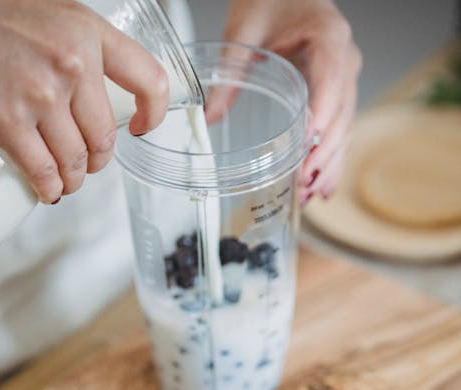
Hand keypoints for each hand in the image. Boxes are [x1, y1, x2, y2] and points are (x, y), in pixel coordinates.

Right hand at [0, 0, 168, 202]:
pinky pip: (43, 172)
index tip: (142, 127)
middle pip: (104, 138)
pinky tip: (48, 189)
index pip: (148, 79)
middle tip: (85, 163)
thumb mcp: (53, 17)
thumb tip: (102, 96)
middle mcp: (71, 63)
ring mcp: (41, 94)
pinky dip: (49, 189)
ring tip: (65, 178)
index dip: (154, 112)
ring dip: (72, 179)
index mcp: (88, 33)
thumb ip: (82, 50)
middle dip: (96, 160)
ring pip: (75, 162)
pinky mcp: (10, 121)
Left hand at [207, 0, 361, 201]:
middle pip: (340, 115)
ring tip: (310, 196)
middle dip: (323, 154)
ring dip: (329, 165)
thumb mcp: (243, 29)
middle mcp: (344, 61)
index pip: (330, 82)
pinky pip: (339, 131)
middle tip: (303, 184)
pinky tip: (322, 187)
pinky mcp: (336, 95)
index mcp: (328, 39)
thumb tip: (209, 117)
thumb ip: (228, 72)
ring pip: (343, 129)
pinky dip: (331, 160)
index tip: (308, 147)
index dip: (321, 118)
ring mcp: (344, 80)